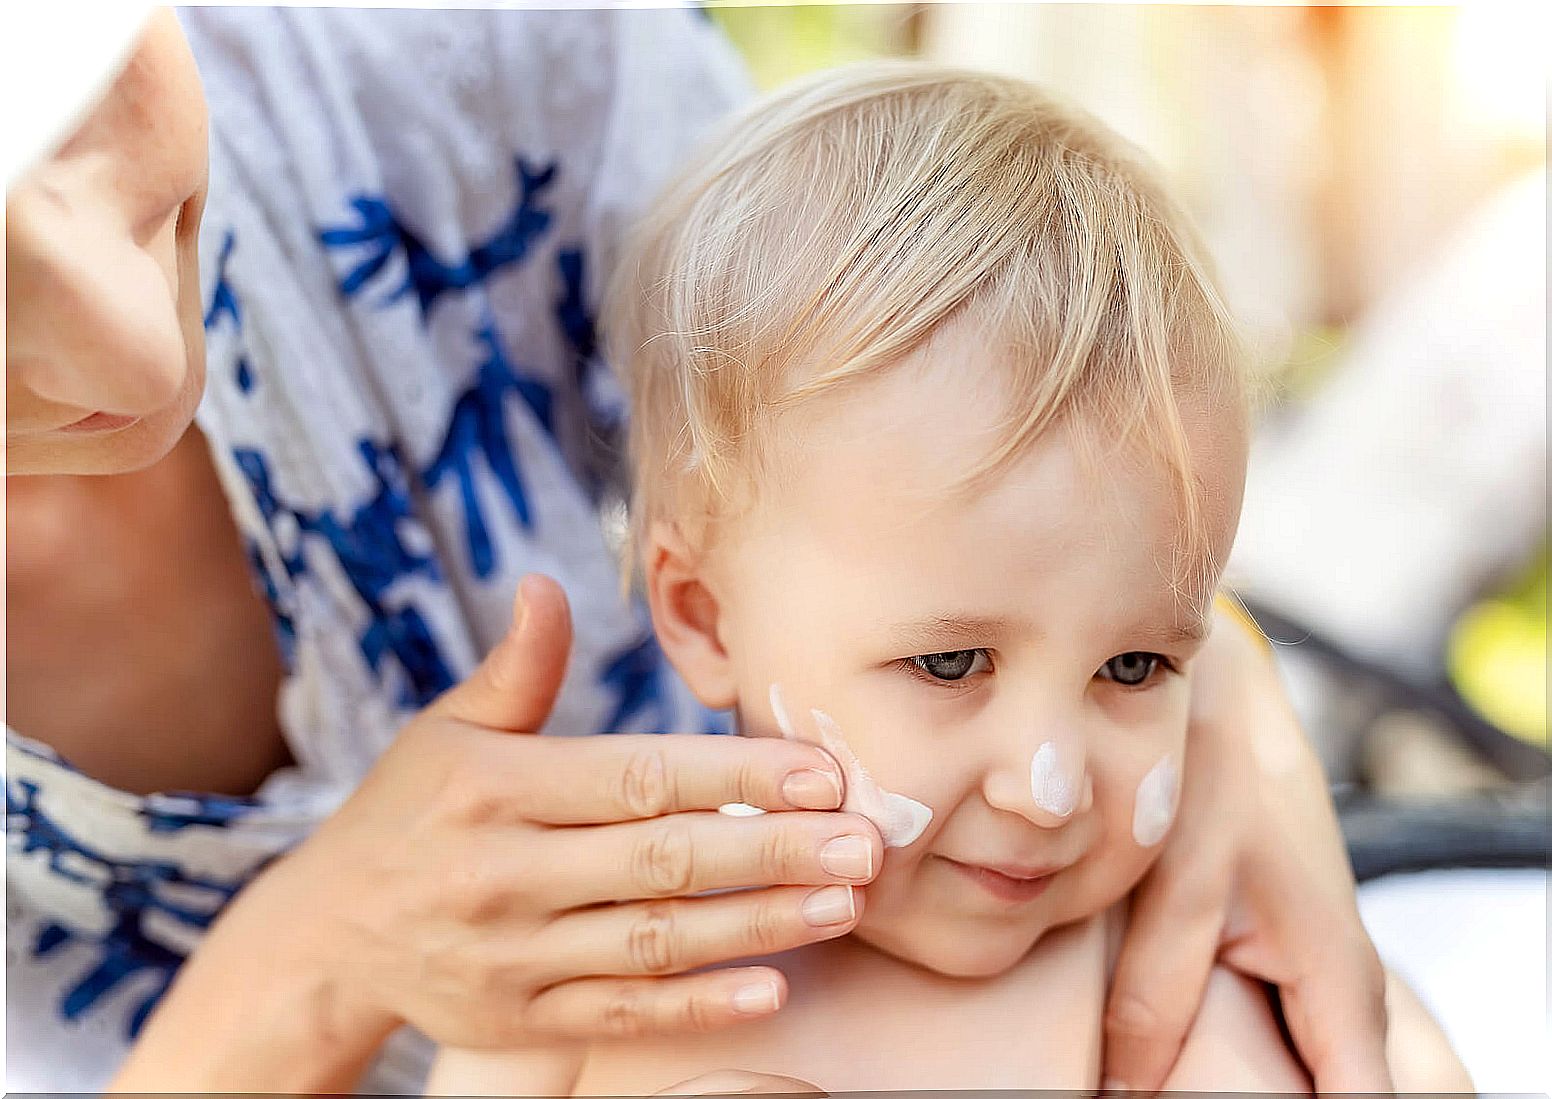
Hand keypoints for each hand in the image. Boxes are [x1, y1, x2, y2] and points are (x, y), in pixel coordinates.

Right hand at [120, 574, 878, 1089]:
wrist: (326, 936)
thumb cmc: (406, 812)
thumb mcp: (447, 731)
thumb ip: (516, 669)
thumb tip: (548, 584)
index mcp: (496, 789)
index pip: (635, 778)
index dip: (732, 774)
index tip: (819, 770)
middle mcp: (505, 874)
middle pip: (661, 861)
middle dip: (772, 851)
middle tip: (865, 843)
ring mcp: (514, 957)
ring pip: (655, 941)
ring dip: (758, 926)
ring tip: (844, 904)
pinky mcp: (520, 1021)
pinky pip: (621, 1015)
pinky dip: (697, 1004)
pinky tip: (772, 987)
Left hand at [1101, 603, 1392, 1092]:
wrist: (1222, 698)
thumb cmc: (1213, 777)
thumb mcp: (1183, 885)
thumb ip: (1155, 996)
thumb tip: (1123, 1095)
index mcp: (1341, 990)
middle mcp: (1343, 997)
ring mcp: (1313, 981)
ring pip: (1294, 1076)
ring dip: (1239, 1088)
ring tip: (1154, 1087)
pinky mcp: (1277, 959)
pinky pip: (1272, 1039)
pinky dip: (1222, 1059)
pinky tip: (1160, 1064)